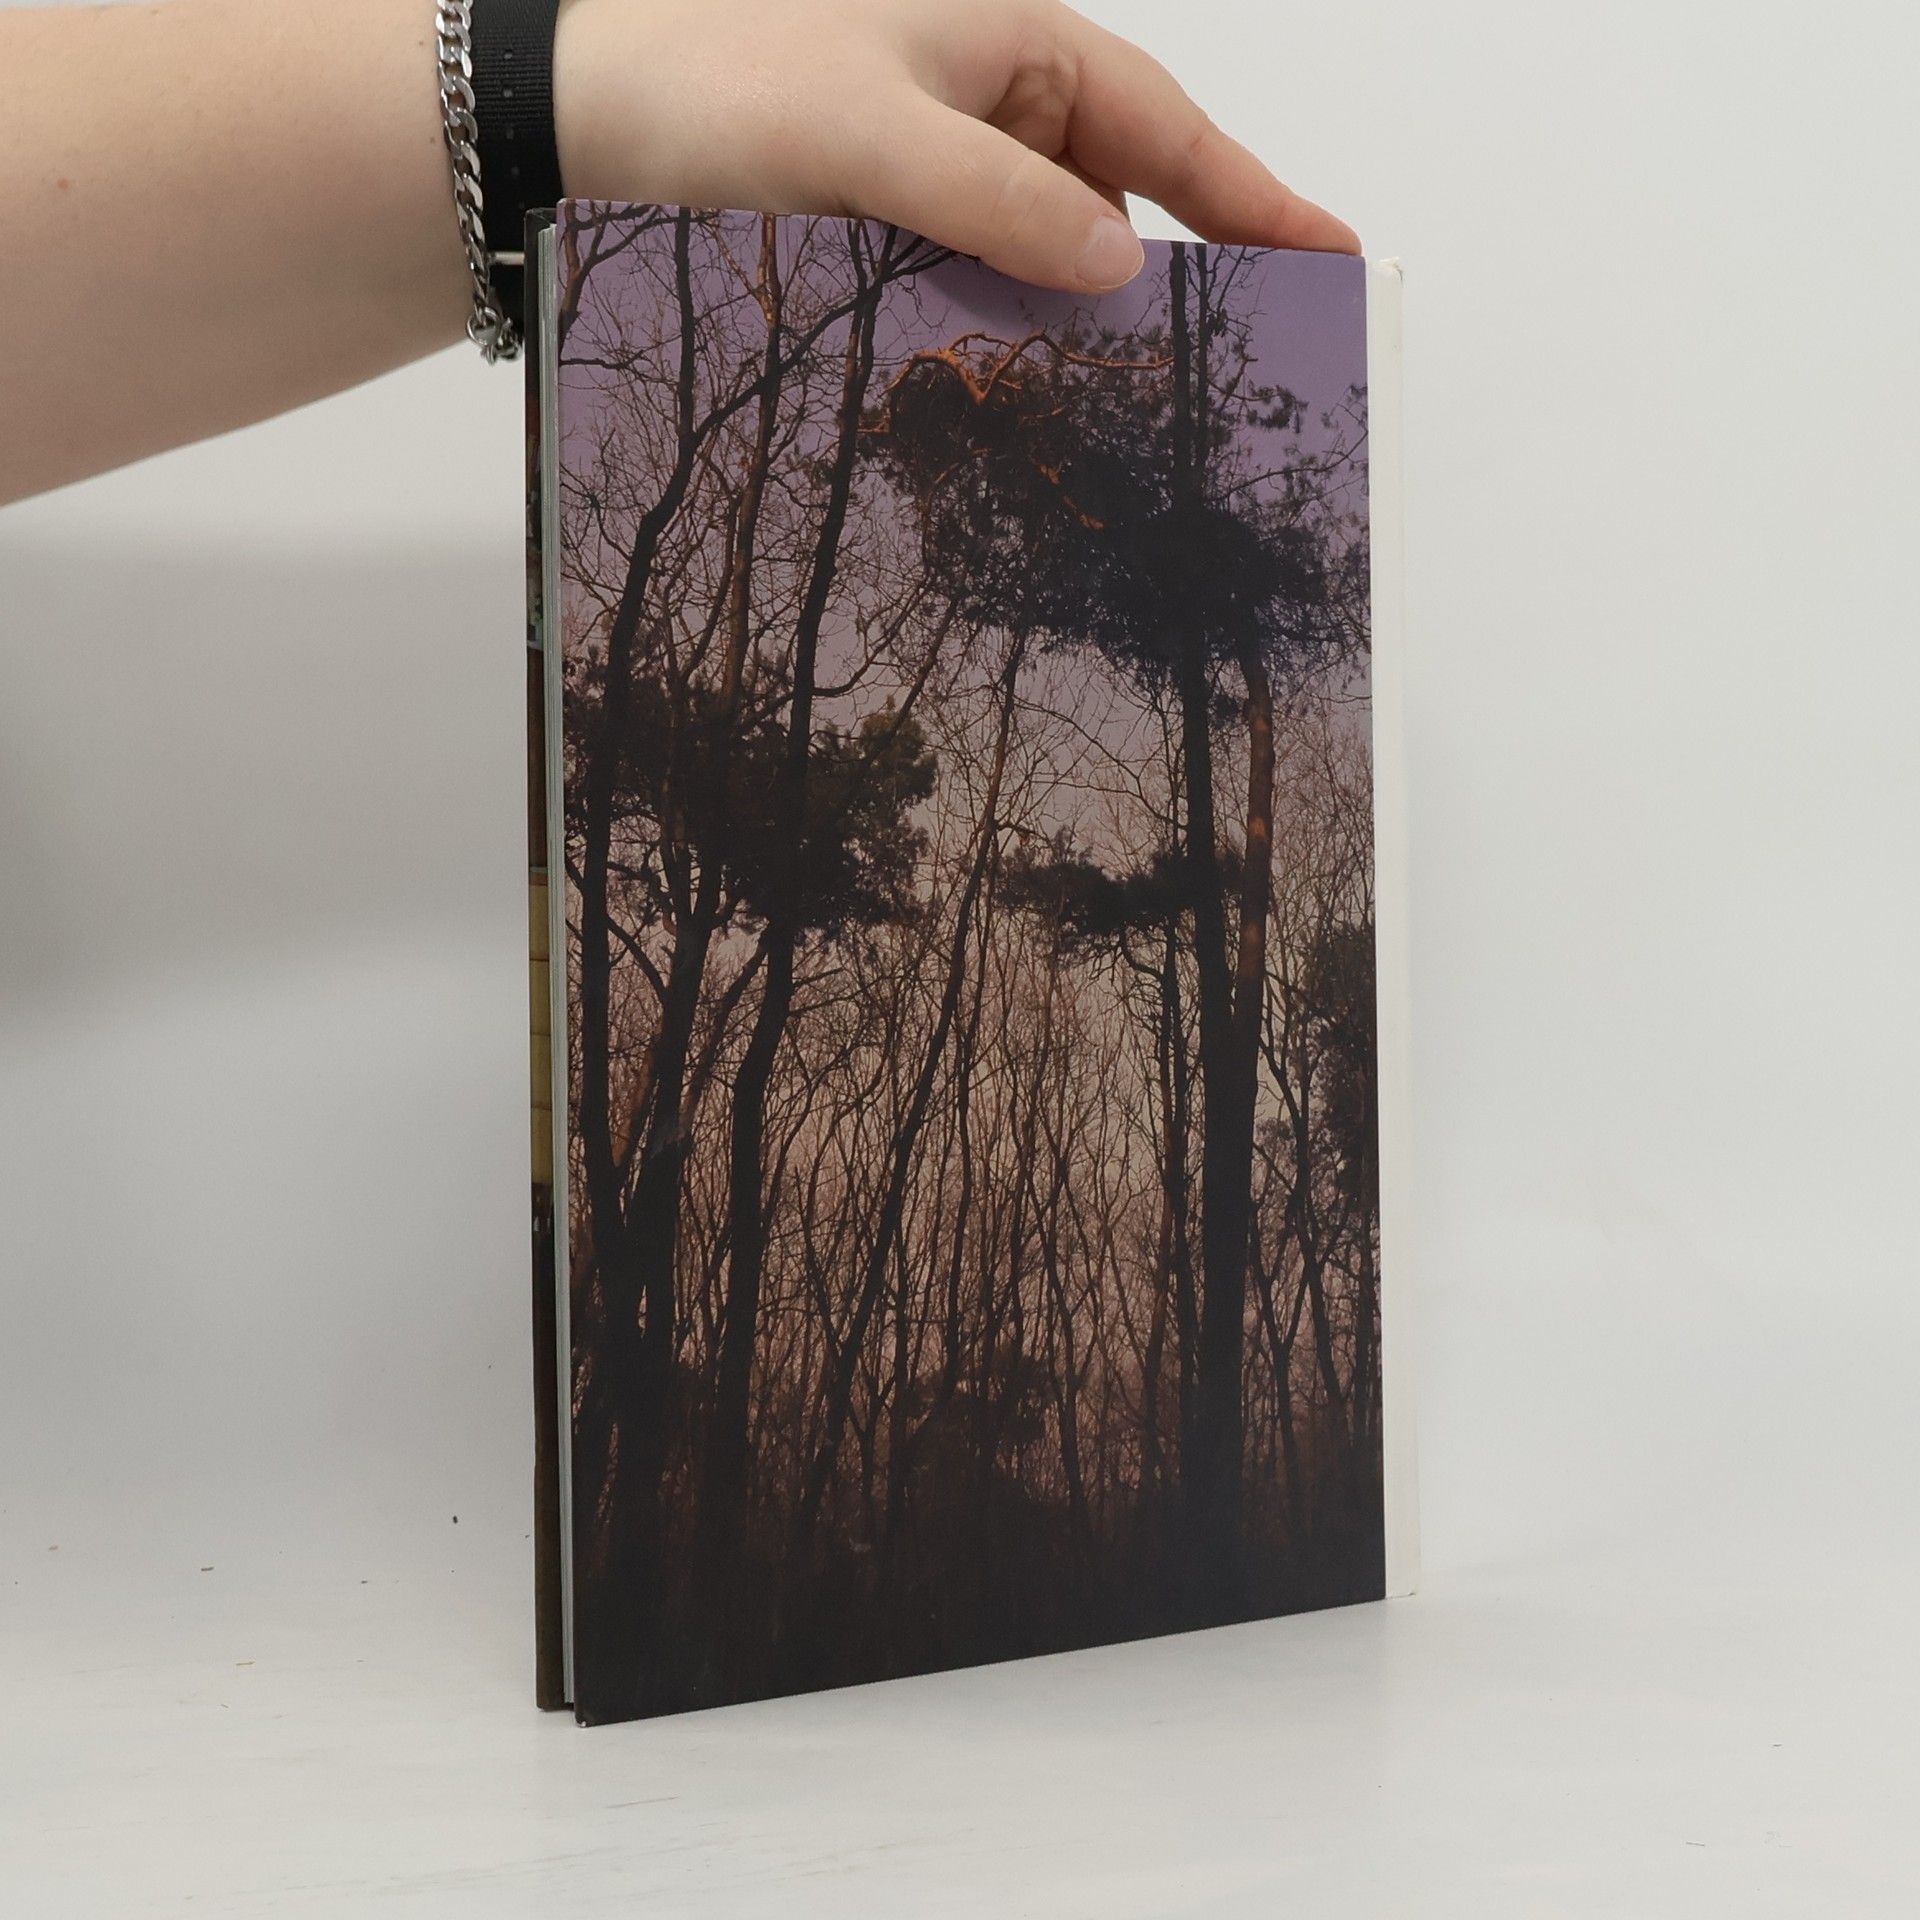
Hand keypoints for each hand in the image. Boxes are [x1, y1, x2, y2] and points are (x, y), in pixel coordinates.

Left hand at [554, 0, 1358, 291]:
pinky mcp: (889, 202)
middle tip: (1245, 354)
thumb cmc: (715, 83)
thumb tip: (1121, 261)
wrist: (581, 109)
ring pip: (1046, 231)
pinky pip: (980, 259)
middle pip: (1119, 181)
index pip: (1165, 124)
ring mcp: (938, 146)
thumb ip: (1003, 200)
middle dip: (1179, 261)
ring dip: (1082, 302)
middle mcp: (985, 84)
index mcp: (1011, 35)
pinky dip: (1008, 311)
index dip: (1253, 193)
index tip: (1334, 252)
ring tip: (1136, 388)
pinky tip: (1022, 369)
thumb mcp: (877, 137)